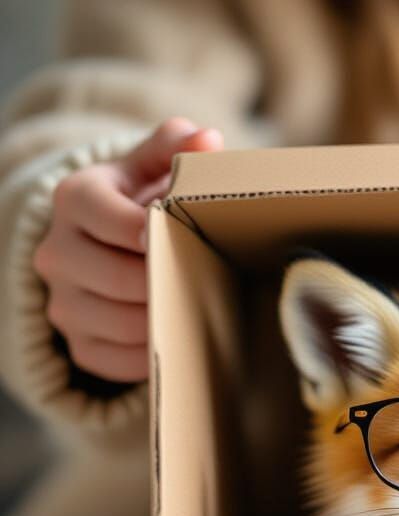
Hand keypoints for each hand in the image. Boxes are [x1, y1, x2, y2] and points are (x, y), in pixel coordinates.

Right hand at [33, 117, 222, 382]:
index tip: (176, 236)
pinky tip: (176, 335)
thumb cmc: (142, 204)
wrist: (110, 248)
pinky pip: (118, 360)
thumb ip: (176, 148)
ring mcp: (62, 302)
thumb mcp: (153, 169)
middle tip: (203, 280)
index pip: (107, 217)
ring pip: (120, 322)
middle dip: (163, 279)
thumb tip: (206, 138)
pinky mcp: (78, 344)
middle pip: (117, 277)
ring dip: (163, 318)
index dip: (147, 230)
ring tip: (195, 308)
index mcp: (75, 199)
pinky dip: (152, 352)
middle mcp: (57, 252)